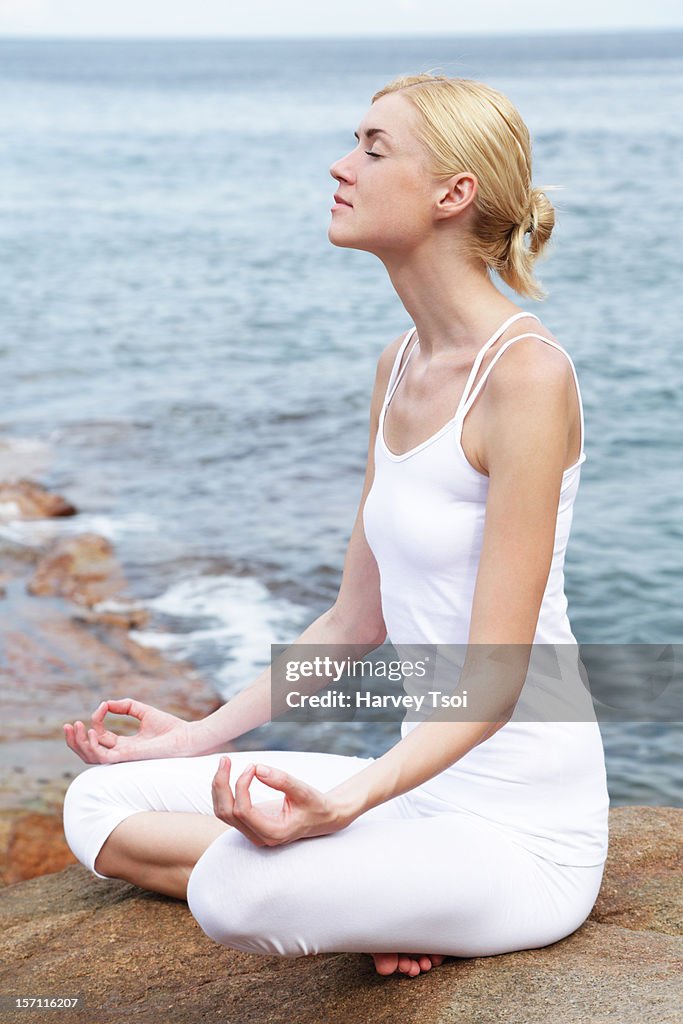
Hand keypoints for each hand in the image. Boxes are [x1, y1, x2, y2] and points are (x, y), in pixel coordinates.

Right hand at [63, 698, 196, 763]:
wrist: (186, 737)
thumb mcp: (142, 711)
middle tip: (67, 726)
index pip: (99, 738)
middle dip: (74, 741)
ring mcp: (122, 757)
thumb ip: (123, 706)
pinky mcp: (127, 757)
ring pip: (90, 757)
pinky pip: (102, 757)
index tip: (100, 708)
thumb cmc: (169, 727)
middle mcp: (120, 753)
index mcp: (124, 745)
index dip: (95, 723)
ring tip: (75, 727)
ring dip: (78, 743)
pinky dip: (92, 746)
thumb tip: (104, 704)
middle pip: (88, 752)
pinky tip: (91, 732)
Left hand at [211, 756, 344, 846]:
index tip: (251, 767)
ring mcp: (253, 833)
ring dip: (219, 787)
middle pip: (227, 813)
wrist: (323, 818)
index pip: (243, 812)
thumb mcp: (303, 791)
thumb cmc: (315, 805)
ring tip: (224, 763)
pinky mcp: (250, 825)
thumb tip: (258, 768)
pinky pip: (228, 810)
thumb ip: (281, 781)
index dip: (241, 786)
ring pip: (223, 813)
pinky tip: (227, 775)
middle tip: (225, 759)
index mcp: (273, 833)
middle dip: (221, 785)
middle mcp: (259, 837)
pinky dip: (224, 792)